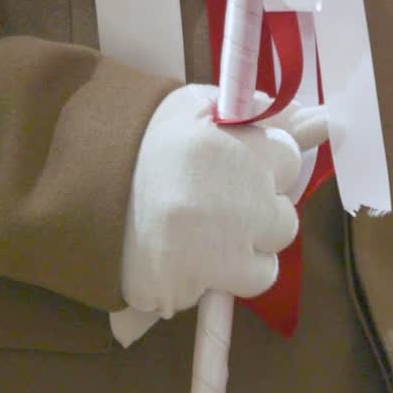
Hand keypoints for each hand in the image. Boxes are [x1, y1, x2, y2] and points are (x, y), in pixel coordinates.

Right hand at [120, 84, 327, 317]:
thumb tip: (314, 117)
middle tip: (214, 206)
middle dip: (258, 214)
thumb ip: (250, 112)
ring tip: (203, 237)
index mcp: (239, 147)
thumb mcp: (192, 108)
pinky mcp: (206, 281)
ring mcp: (229, 243)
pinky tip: (193, 260)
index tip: (235, 170)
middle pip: (284, 217)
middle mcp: (244, 196)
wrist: (78, 188)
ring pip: (269, 258)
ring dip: (246, 251)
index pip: (287, 158)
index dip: (263, 167)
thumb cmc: (135, 141)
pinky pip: (244, 284)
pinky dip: (226, 279)